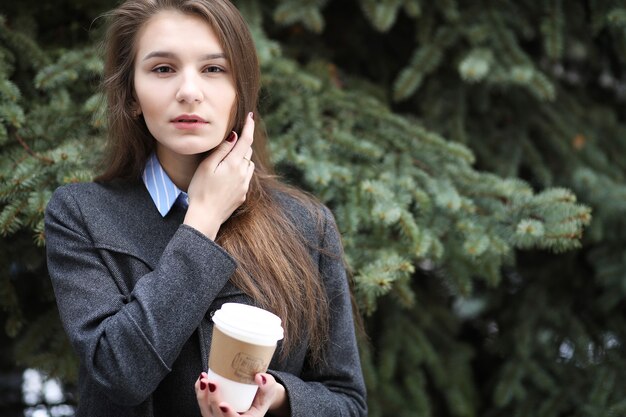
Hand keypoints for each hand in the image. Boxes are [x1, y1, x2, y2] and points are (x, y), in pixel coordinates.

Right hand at [184, 112, 254, 238]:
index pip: (245, 140)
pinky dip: (240, 171)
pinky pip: (245, 178)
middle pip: (247, 152)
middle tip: (233, 138)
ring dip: (242, 158)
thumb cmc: (201, 190)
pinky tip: (228, 176)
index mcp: (234, 164)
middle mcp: (243, 174)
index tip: (251, 116)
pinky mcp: (242, 195)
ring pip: (248, 165)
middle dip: (243, 143)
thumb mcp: (207, 166)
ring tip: (228, 159)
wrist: (205, 217)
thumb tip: (234, 137)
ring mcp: (244, 185)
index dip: (249, 127)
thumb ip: (221, 151)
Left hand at [195, 372, 288, 416]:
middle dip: (211, 400)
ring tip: (204, 380)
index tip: (223, 404)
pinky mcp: (213, 412)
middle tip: (212, 383)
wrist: (257, 396)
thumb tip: (259, 377)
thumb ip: (268, 384)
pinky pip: (203, 406)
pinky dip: (200, 393)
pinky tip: (201, 380)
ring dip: (202, 397)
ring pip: (207, 413)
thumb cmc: (264, 394)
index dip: (228, 415)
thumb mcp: (270, 389)